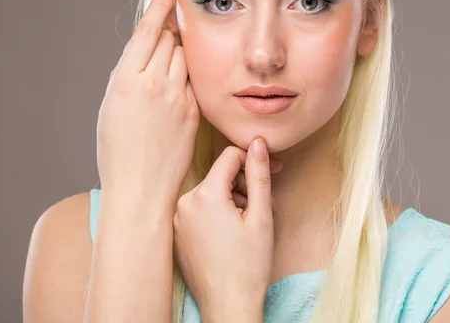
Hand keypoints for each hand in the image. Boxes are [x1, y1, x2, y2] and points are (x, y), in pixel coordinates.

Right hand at [96, 0, 199, 209]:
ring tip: (166, 77)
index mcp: (125, 81)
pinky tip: (176, 95)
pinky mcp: (194, 112)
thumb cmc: (117, 151)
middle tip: (161, 48)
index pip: (148, 31)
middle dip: (166, 38)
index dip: (160, 6)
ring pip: (185, 58)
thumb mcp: (111, 107)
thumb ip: (128, 75)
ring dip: (178, 57)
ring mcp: (178, 98)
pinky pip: (193, 82)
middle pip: (169, 40)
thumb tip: (146, 52)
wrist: (140, 189)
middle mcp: (153, 85)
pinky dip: (186, 80)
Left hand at [173, 138, 275, 321]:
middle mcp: (185, 203)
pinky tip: (234, 232)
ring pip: (211, 193)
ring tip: (253, 222)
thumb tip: (258, 143)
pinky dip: (219, 213)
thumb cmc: (248, 266)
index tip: (272, 170)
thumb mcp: (261, 216)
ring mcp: (178, 220)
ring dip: (234, 200)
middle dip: (246, 184)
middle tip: (268, 205)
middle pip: (220, 176)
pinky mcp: (177, 234)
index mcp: (205, 195)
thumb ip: (258, 175)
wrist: (228, 306)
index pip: (230, 156)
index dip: (254, 160)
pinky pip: (200, 210)